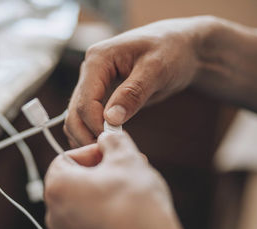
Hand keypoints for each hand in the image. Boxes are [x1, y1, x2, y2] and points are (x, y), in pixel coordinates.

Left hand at [44, 132, 198, 228]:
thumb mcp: (126, 157)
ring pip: (81, 199)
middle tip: (123, 167)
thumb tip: (108, 137)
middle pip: (73, 179)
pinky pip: (87, 220)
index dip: (90, 151)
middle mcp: (54, 212)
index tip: (110, 154)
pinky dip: (102, 210)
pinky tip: (126, 209)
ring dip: (101, 189)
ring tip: (128, 186)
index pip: (66, 157)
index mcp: (58, 187)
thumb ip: (112, 140)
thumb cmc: (137, 204)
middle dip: (99, 169)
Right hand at [64, 16, 217, 146]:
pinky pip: (89, 119)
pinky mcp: (101, 96)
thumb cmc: (171, 50)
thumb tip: (110, 120)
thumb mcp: (156, 69)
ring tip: (112, 151)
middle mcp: (89, 71)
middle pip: (75, 113)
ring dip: (88, 138)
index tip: (113, 143)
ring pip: (77, 119)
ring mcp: (93, 84)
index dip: (96, 125)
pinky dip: (94, 134)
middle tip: (109, 154)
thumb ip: (133, 93)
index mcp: (97, 59)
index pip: (85, 101)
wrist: (181, 46)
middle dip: (87, 136)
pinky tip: (112, 144)